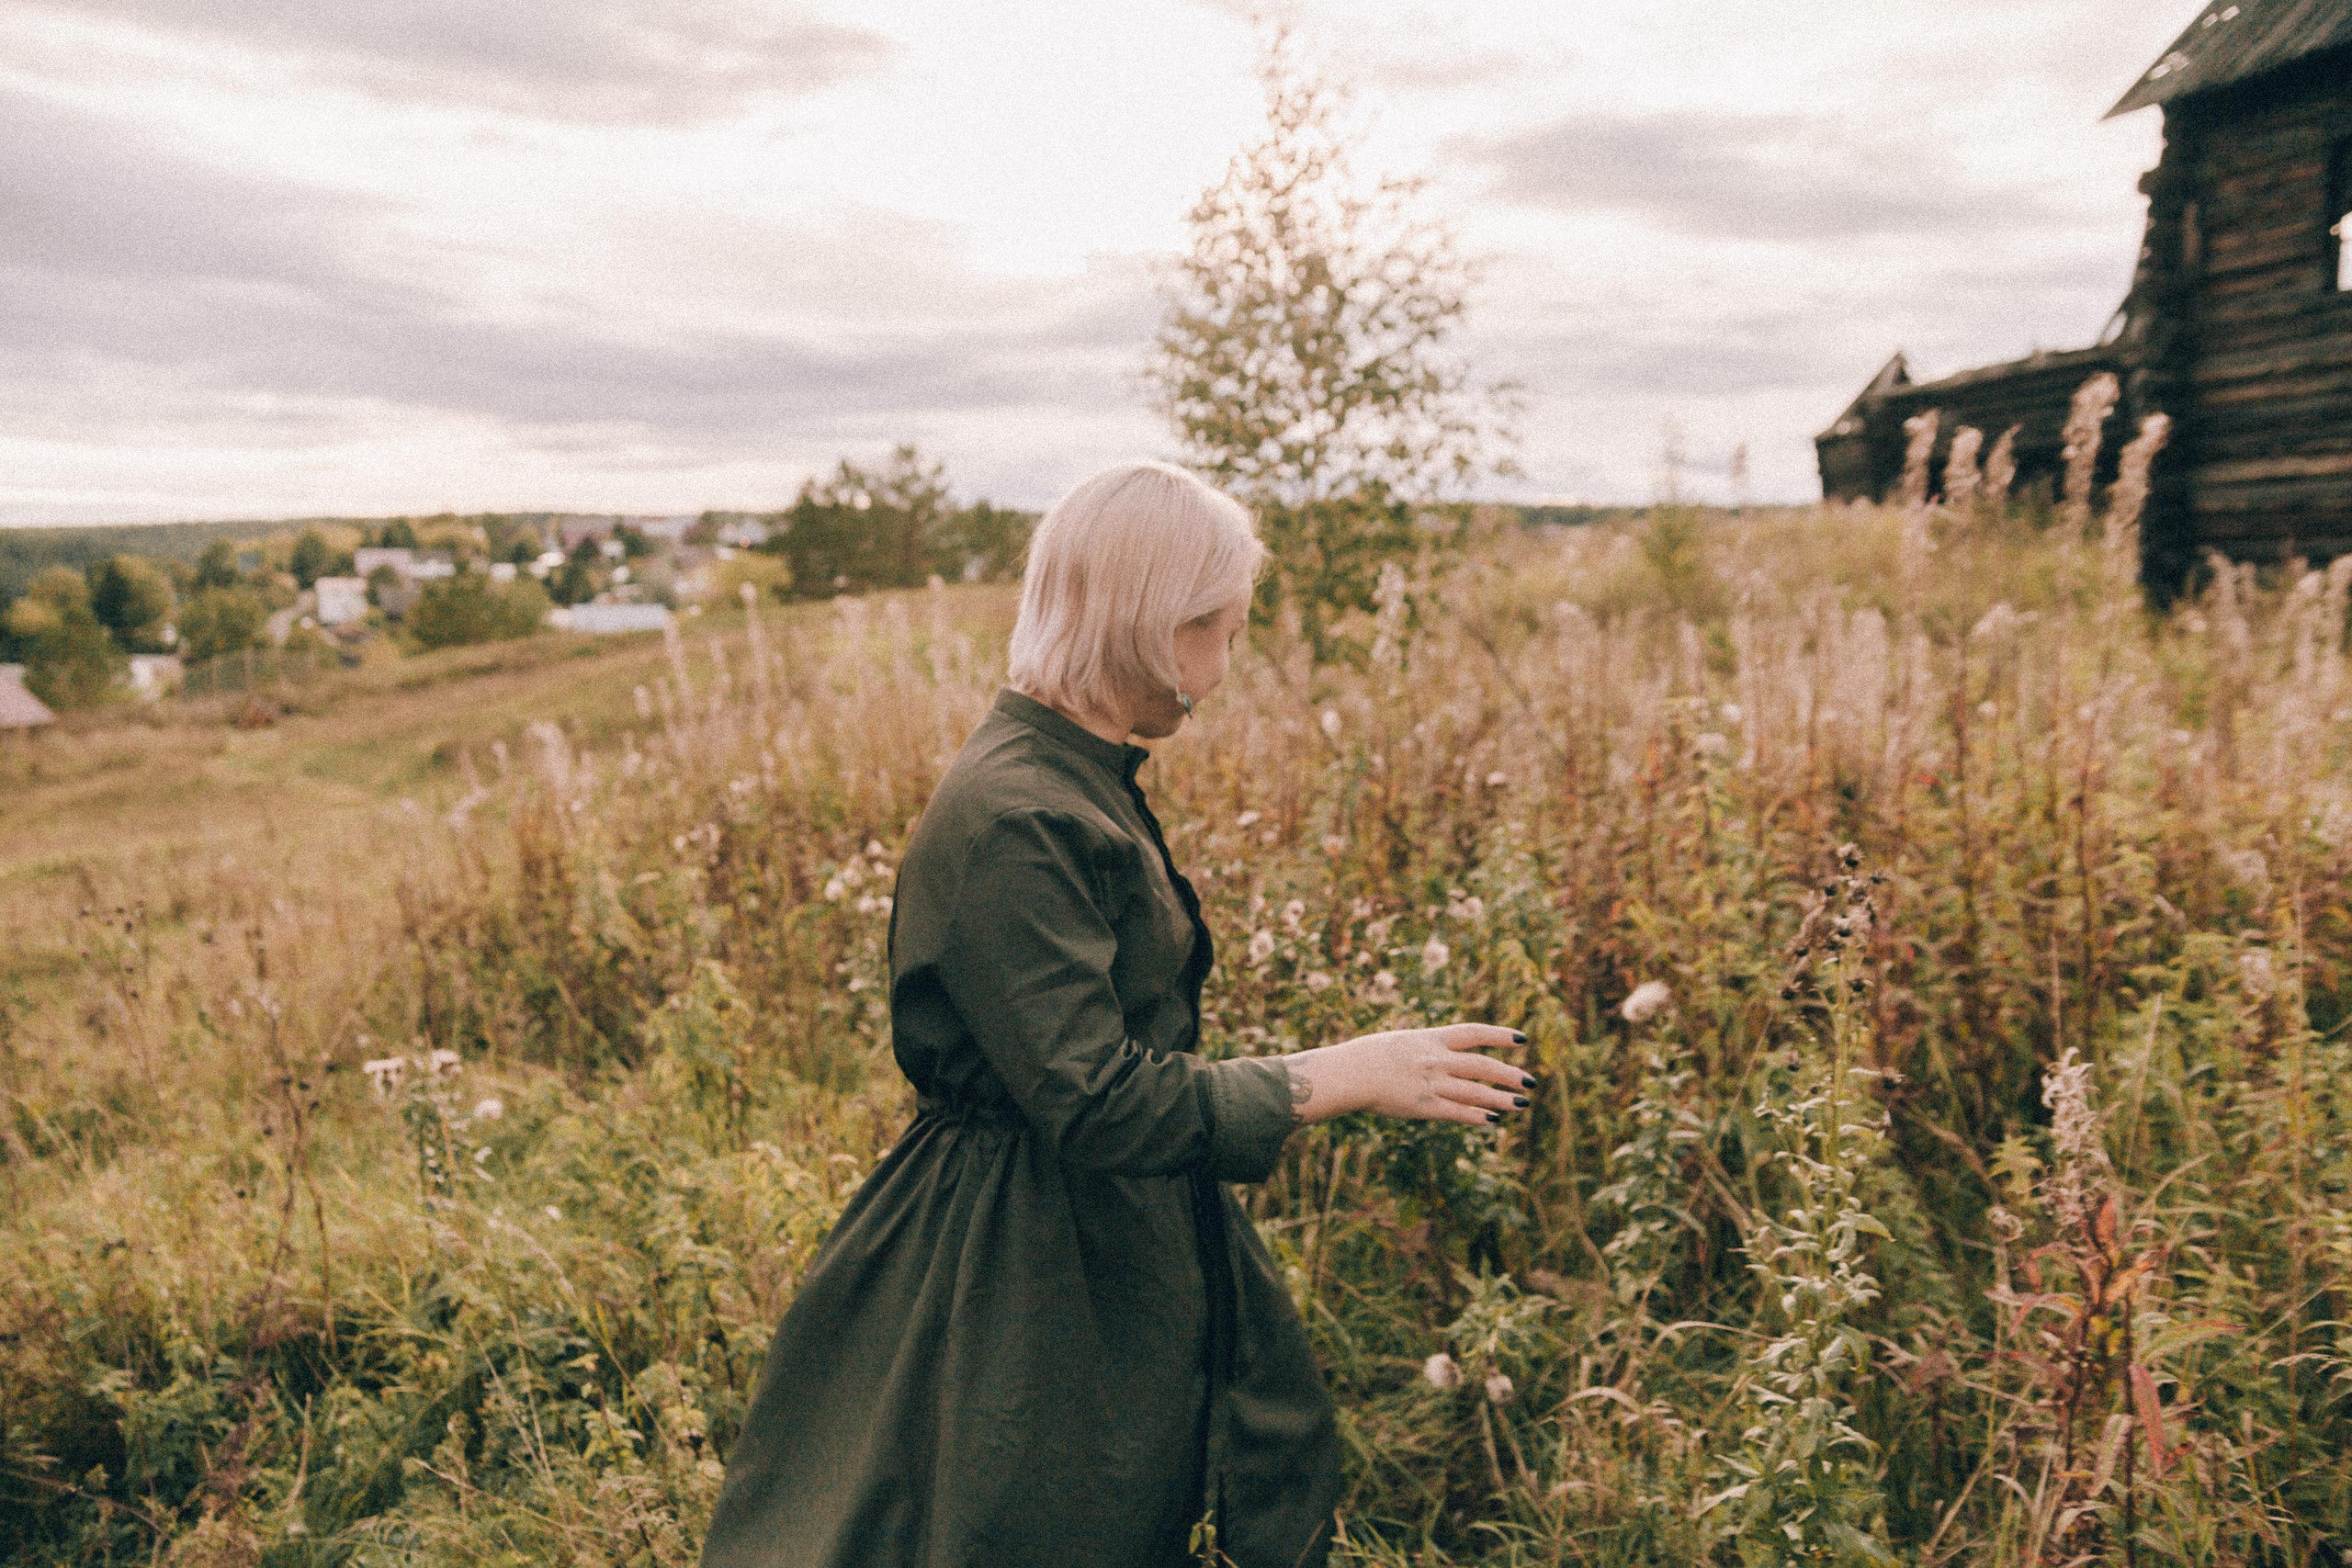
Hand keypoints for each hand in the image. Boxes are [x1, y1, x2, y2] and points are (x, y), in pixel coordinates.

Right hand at [1282, 1024, 1531, 1126]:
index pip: (1474, 1033)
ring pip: (1476, 1091)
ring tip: (1522, 1104)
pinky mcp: (1424, 1106)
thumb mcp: (1404, 1041)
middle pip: (1482, 1065)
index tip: (1522, 1039)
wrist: (1349, 1073)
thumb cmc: (1370, 1056)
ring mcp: (1432, 1083)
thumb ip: (1428, 1047)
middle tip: (1530, 1081)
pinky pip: (1458, 1112)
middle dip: (1509, 1073)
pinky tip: (1493, 1120)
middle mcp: (1436, 1059)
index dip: (1500, 1036)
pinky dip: (1478, 1116)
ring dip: (1502, 1098)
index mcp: (1431, 1038)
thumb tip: (1446, 1052)